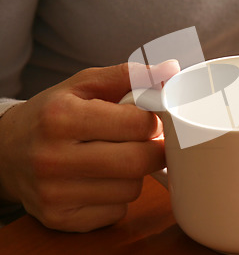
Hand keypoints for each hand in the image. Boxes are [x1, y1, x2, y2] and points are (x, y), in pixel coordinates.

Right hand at [0, 61, 178, 231]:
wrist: (6, 151)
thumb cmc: (53, 113)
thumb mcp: (84, 84)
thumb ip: (129, 75)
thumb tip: (172, 69)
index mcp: (61, 118)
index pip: (138, 124)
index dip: (153, 121)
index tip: (150, 120)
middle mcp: (53, 158)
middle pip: (138, 161)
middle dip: (154, 150)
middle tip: (147, 142)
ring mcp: (54, 193)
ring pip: (131, 189)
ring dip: (135, 174)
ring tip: (116, 158)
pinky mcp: (59, 218)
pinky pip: (117, 212)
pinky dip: (119, 197)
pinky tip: (101, 180)